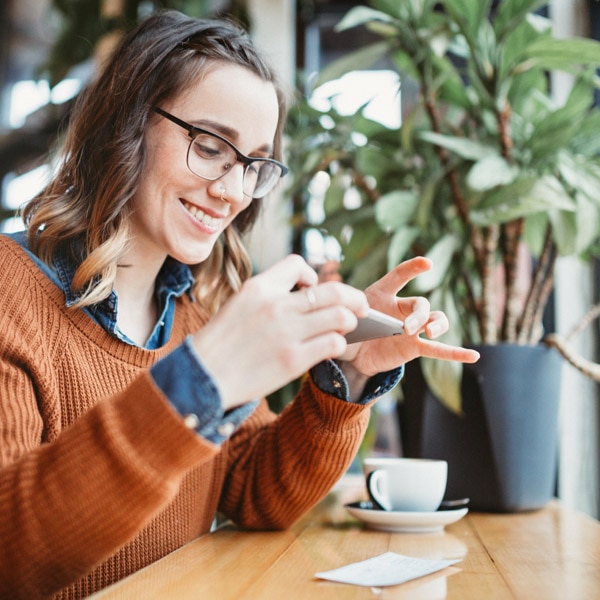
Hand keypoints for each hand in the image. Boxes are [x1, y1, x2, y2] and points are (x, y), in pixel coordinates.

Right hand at [191, 255, 368, 409]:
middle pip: (333, 290)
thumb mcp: (238, 304)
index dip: (312, 276)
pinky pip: (333, 343)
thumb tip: (306, 293)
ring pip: (340, 315)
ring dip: (349, 320)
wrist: (203, 377)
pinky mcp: (293, 360)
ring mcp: (286, 333)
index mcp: (259, 287)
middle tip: (361, 305)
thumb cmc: (221, 342)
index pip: (298, 264)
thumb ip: (270, 295)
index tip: (312, 289)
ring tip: (347, 327)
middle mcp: (275, 306)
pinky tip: (333, 346)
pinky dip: (339, 343)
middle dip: (353, 297)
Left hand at [339, 257, 479, 377]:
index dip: (412, 268)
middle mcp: (402, 308)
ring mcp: (411, 329)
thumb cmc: (348, 327)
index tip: (427, 264)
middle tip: (407, 328)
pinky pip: (438, 350)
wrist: (351, 352)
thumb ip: (343, 316)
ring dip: (436, 325)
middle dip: (419, 315)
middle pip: (421, 305)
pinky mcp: (414, 347)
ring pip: (435, 321)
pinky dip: (456, 353)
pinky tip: (474, 356)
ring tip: (430, 333)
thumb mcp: (341, 318)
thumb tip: (339, 321)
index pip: (398, 276)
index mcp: (382, 294)